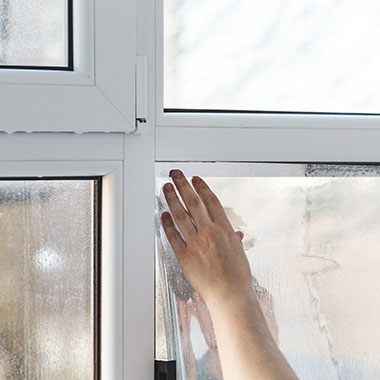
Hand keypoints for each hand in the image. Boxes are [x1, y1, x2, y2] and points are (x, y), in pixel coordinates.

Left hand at [161, 170, 253, 306]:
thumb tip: (236, 233)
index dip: (202, 188)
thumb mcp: (240, 252)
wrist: (230, 295)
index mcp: (225, 230)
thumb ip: (235, 240)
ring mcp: (196, 244)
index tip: (195, 179)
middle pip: (194, 203)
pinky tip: (163, 214)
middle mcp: (209, 233)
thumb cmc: (237, 276)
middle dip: (184, 186)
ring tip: (166, 188)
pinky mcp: (184, 256)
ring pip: (181, 215)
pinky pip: (173, 236)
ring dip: (172, 199)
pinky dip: (167, 224)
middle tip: (176, 175)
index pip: (211, 202)